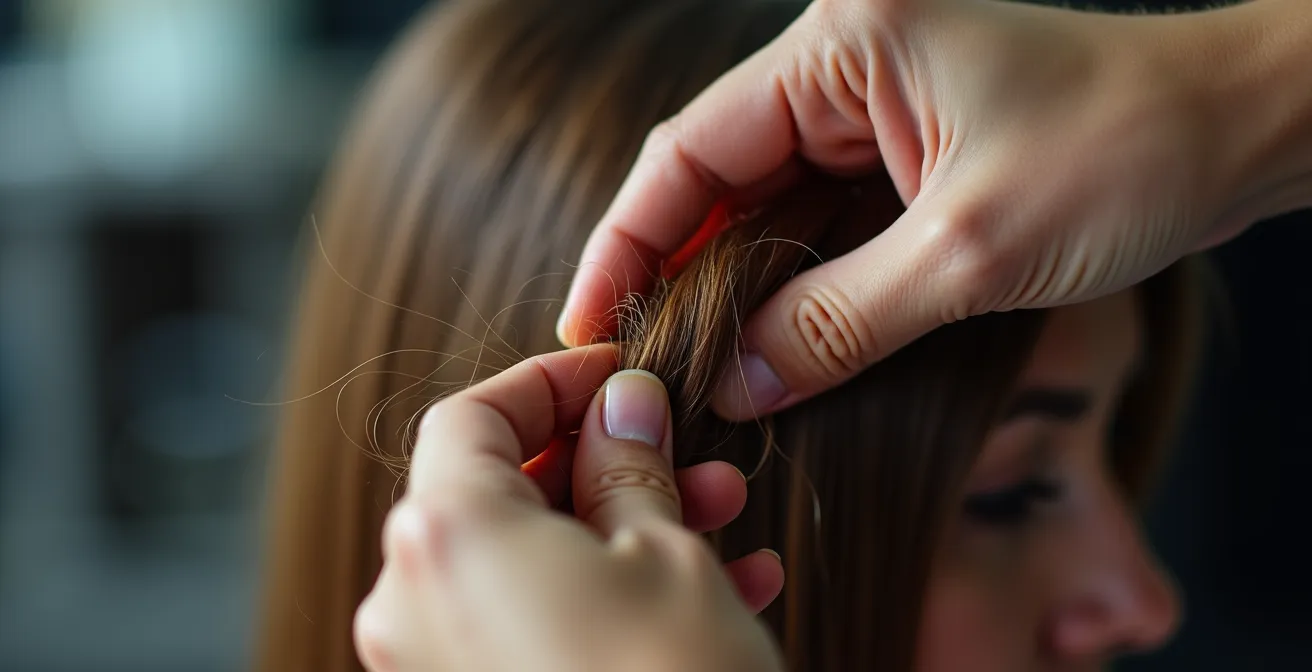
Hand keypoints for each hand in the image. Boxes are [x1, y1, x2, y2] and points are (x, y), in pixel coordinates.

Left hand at [354, 346, 785, 671]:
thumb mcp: (669, 555)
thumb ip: (630, 463)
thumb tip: (621, 406)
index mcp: (447, 536)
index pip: (475, 415)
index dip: (551, 382)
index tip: (617, 373)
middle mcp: (414, 601)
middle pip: (499, 489)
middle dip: (604, 464)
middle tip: (693, 456)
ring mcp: (433, 666)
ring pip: (524, 561)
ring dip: (619, 529)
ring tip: (722, 521)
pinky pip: (527, 625)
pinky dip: (599, 596)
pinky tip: (705, 593)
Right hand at [557, 0, 1294, 418]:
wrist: (1239, 128)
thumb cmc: (1129, 153)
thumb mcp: (971, 252)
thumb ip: (837, 321)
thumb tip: (734, 386)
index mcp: (843, 43)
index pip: (692, 148)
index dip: (628, 242)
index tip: (589, 324)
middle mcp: (842, 61)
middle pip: (716, 175)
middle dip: (671, 271)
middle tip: (635, 364)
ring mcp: (872, 101)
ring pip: (762, 200)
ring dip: (726, 282)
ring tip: (686, 367)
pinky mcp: (902, 145)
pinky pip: (816, 214)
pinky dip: (786, 277)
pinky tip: (762, 339)